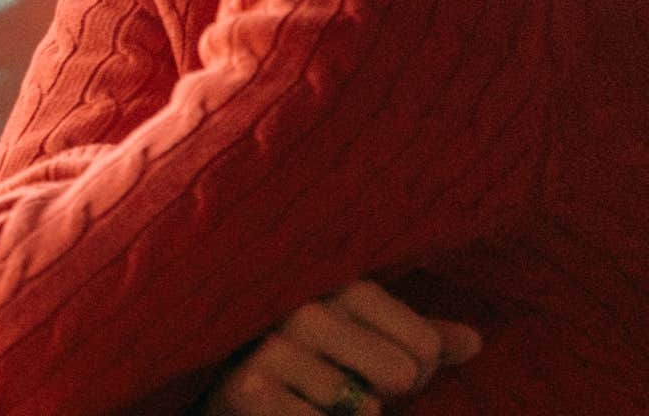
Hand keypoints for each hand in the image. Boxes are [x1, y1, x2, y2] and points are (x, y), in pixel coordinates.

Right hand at [208, 280, 481, 414]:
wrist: (211, 379)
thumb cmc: (299, 357)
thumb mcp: (357, 335)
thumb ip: (414, 336)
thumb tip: (475, 342)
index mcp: (333, 283)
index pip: (425, 346)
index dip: (419, 373)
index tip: (385, 370)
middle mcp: (302, 307)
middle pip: (403, 374)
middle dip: (387, 395)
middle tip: (353, 388)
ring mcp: (272, 348)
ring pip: (364, 409)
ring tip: (312, 397)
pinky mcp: (249, 390)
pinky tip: (289, 409)